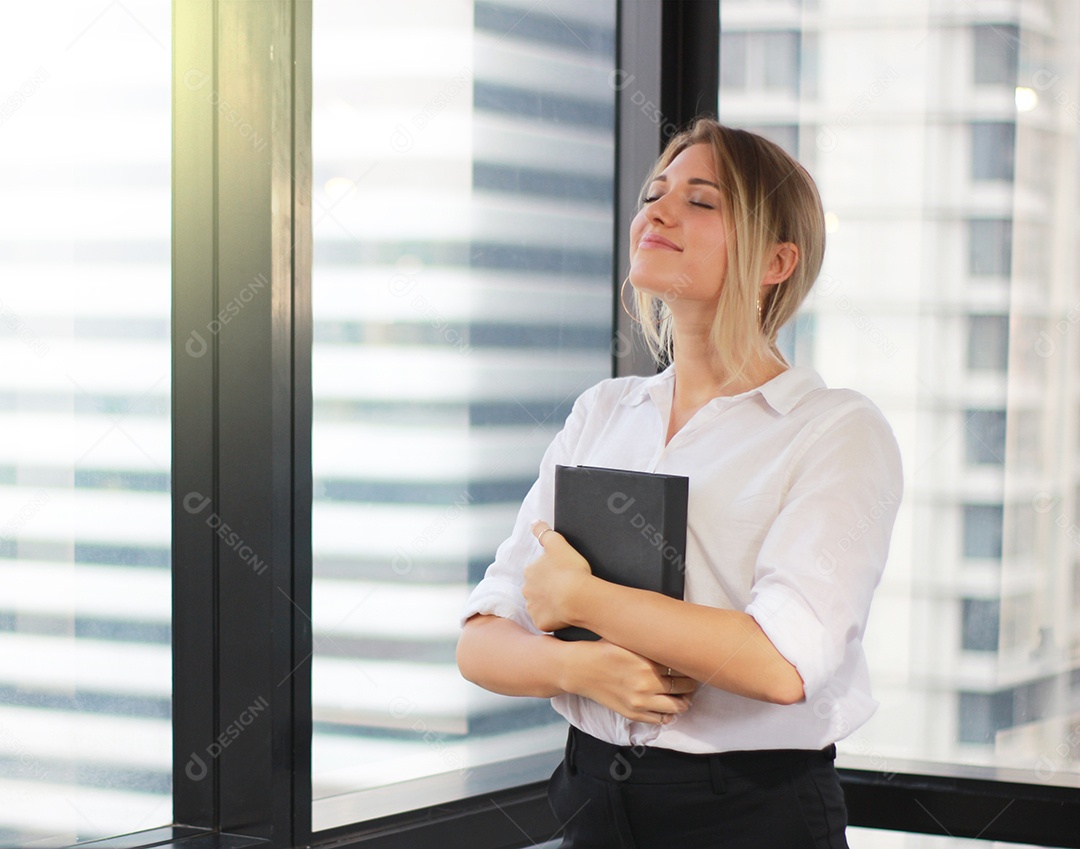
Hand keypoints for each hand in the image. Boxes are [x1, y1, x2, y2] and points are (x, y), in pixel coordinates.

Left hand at [523, 521, 592, 631]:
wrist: (578, 597)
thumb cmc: (570, 569)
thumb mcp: (557, 543)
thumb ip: (543, 531)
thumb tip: (533, 522)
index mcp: (530, 571)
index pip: (537, 570)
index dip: (550, 571)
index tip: (563, 572)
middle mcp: (526, 590)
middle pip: (536, 588)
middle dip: (547, 588)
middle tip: (566, 587)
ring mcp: (533, 608)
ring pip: (540, 605)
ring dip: (549, 604)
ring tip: (567, 601)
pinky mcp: (541, 623)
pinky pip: (546, 621)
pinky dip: (554, 619)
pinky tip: (565, 614)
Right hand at [561, 639, 696, 724]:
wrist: (578, 669)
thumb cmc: (602, 651)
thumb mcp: (627, 641)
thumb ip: (650, 644)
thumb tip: (674, 643)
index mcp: (647, 662)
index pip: (682, 666)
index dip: (689, 665)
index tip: (690, 663)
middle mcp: (646, 683)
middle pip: (684, 687)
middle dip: (691, 683)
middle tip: (690, 679)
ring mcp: (640, 701)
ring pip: (677, 707)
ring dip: (684, 701)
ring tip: (683, 694)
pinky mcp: (632, 713)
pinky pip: (660, 720)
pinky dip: (668, 714)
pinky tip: (667, 706)